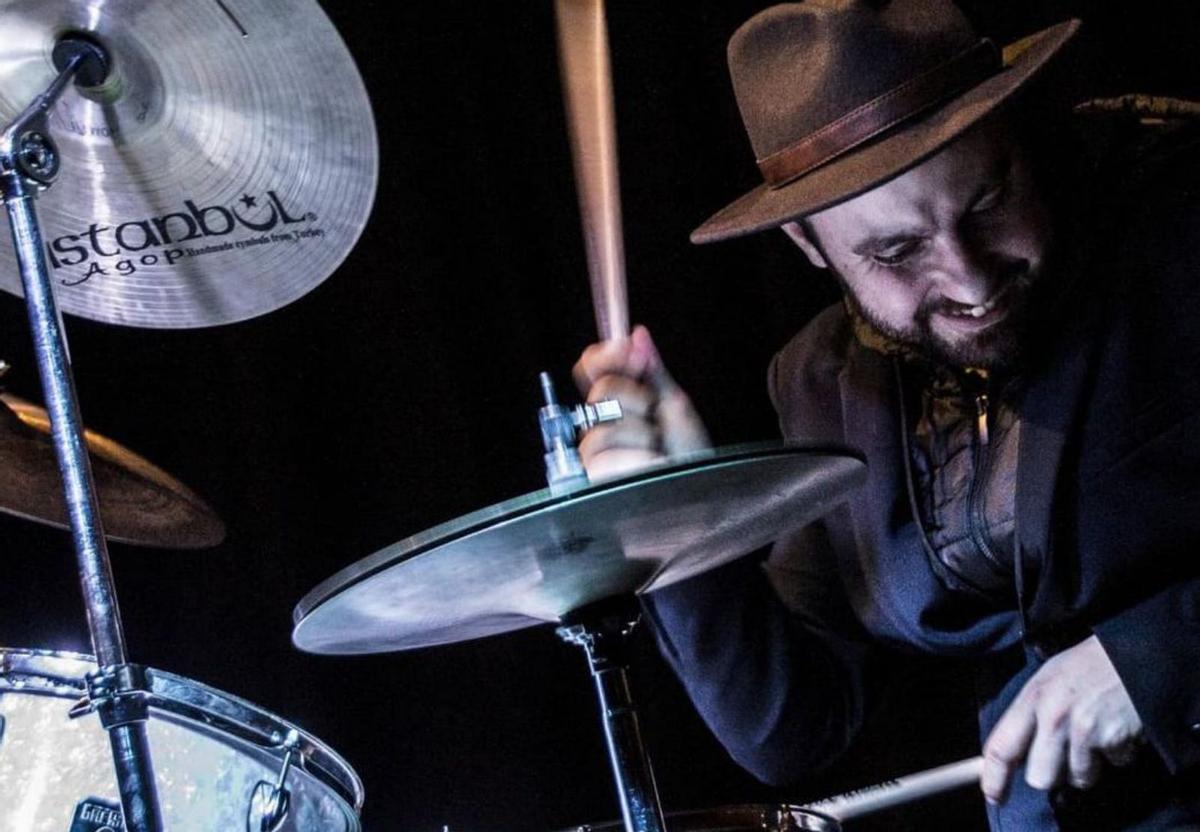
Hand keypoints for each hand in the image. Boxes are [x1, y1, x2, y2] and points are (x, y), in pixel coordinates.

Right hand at [572, 325, 710, 479]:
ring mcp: (596, 456)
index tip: (629, 349)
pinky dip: (638, 460)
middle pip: (601, 392)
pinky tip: (651, 468)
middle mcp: (601, 427)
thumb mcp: (676, 409)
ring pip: (603, 430)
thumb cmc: (690, 459)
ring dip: (642, 437)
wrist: (700, 496)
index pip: (591, 370)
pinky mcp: (596, 483)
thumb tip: (638, 335)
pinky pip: (606, 459)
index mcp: (618, 405)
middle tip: (656, 416)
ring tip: (658, 452)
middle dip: (636, 399)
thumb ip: (654, 373)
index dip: (606, 356)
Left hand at [981, 635, 1143, 802]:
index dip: (994, 777)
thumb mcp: (1046, 680)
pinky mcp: (1114, 739)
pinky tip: (1116, 728)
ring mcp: (1084, 730)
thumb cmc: (1086, 667)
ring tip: (1094, 734)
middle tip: (1064, 754)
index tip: (994, 795)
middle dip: (1053, 774)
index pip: (1002, 747)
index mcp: (1032, 699)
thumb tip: (1013, 756)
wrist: (1131, 651)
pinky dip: (1117, 754)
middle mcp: (1053, 717)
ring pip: (1079, 778)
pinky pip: (1113, 766)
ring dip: (1088, 765)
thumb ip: (1028, 717)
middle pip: (1040, 777)